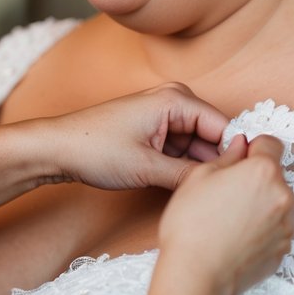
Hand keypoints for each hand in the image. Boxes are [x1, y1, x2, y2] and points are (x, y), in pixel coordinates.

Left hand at [28, 83, 228, 191]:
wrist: (56, 149)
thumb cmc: (94, 149)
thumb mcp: (147, 168)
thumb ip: (189, 176)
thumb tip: (221, 185)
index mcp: (177, 99)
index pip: (224, 127)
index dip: (232, 157)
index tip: (237, 185)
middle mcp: (175, 100)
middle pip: (213, 136)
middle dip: (215, 164)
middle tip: (219, 195)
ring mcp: (165, 115)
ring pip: (198, 146)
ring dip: (198, 168)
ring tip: (200, 194)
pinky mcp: (155, 129)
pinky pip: (182, 148)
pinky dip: (183, 167)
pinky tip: (183, 187)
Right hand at [158, 135, 293, 294]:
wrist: (195, 275)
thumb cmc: (191, 225)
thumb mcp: (200, 177)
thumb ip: (228, 156)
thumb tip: (241, 146)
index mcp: (264, 172)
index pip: (272, 144)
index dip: (254, 148)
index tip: (240, 159)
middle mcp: (283, 197)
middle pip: (275, 176)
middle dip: (256, 179)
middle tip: (227, 193)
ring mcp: (287, 226)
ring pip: (277, 203)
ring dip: (261, 204)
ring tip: (231, 219)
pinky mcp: (283, 250)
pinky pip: (276, 229)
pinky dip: (263, 229)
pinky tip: (238, 237)